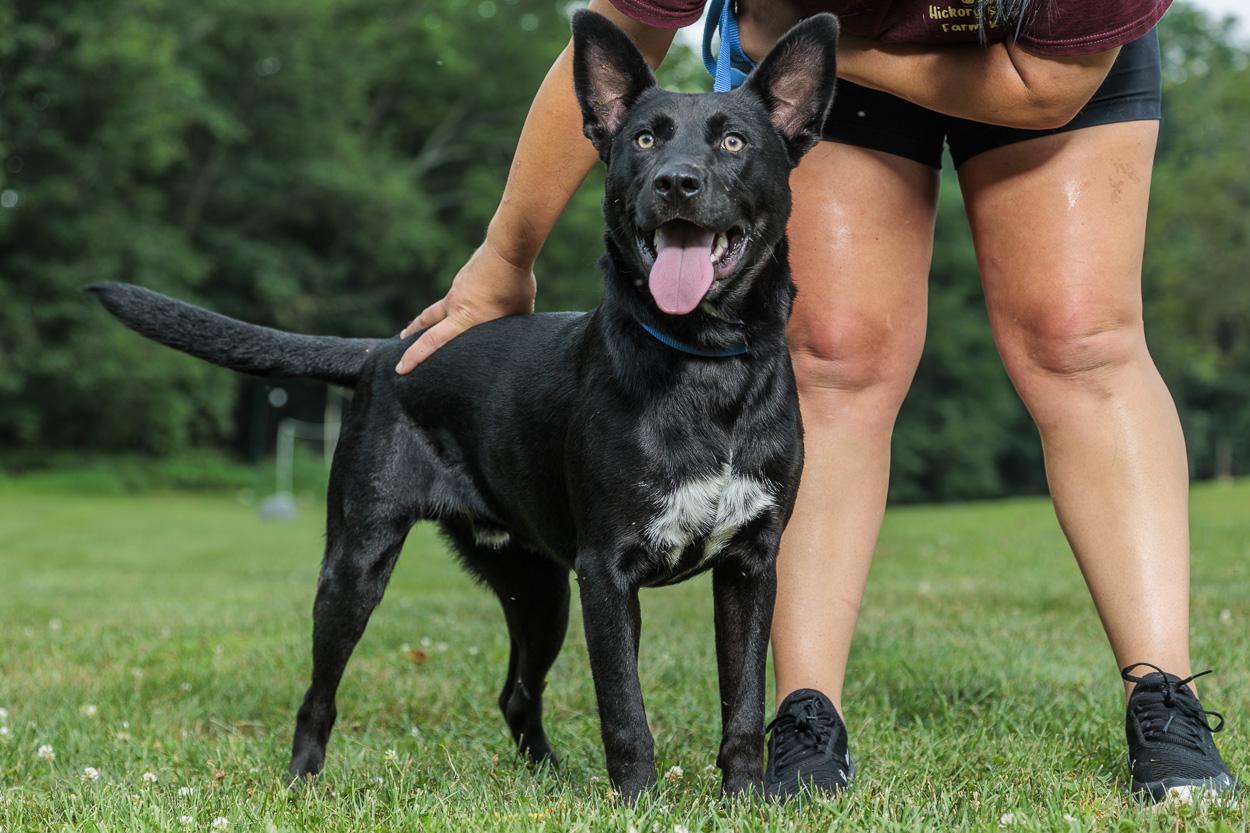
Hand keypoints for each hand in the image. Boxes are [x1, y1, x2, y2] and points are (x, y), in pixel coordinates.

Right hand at [395, 239, 536, 372]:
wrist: (506, 249)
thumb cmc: (515, 284)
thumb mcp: (517, 314)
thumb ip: (508, 328)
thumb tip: (512, 336)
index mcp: (465, 317)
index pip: (433, 340)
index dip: (415, 356)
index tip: (400, 368)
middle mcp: (454, 305)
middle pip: (426, 321)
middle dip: (412, 335)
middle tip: (401, 345)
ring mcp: (457, 290)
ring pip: (441, 309)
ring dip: (433, 319)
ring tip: (431, 326)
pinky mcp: (463, 279)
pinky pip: (457, 297)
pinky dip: (458, 304)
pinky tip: (471, 302)